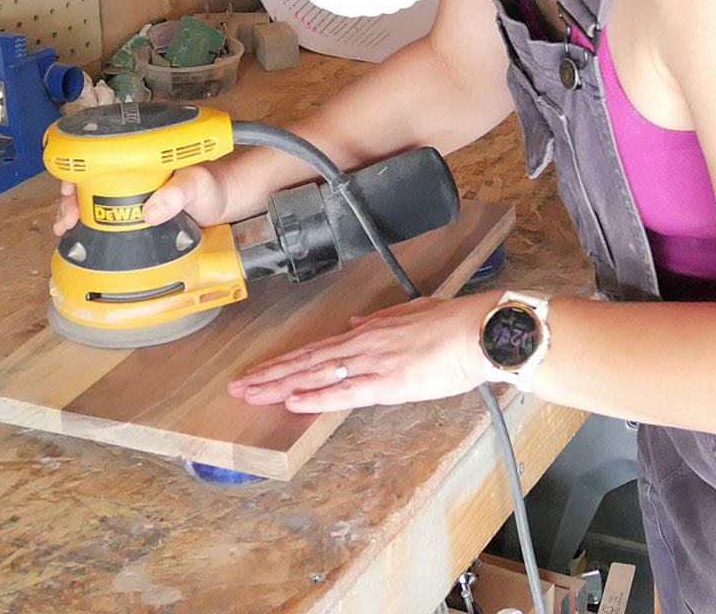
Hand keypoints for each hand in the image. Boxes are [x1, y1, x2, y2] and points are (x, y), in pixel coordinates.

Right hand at [51, 161, 233, 235]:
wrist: (225, 205)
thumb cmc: (211, 187)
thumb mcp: (197, 185)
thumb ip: (178, 193)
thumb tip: (150, 212)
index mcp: (142, 154)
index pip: (99, 152)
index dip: (78, 169)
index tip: (69, 188)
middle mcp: (131, 169)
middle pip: (89, 175)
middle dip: (70, 194)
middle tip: (67, 215)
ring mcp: (131, 190)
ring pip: (92, 194)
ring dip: (74, 209)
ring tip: (66, 225)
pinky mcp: (133, 210)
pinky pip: (105, 213)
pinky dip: (88, 221)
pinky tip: (77, 233)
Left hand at [227, 293, 498, 413]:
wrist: (477, 331)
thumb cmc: (451, 324)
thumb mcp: (410, 314)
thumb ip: (380, 321)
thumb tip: (355, 324)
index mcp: (367, 333)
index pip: (315, 350)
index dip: (284, 362)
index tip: (259, 372)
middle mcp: (362, 346)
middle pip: (306, 362)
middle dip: (270, 376)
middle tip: (238, 387)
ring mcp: (371, 363)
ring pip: (316, 375)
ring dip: (281, 386)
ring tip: (252, 394)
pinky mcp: (387, 382)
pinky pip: (344, 391)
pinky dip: (316, 396)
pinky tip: (292, 402)